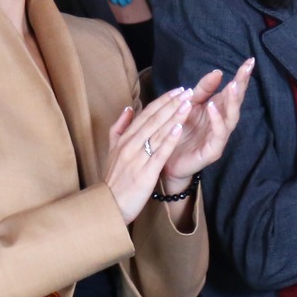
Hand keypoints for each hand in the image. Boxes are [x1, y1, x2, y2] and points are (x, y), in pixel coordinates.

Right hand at [103, 87, 195, 223]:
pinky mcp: (145, 173)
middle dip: (172, 104)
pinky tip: (179, 128)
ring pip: (157, 133)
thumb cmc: (114, 179)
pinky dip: (169, 140)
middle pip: (153, 120)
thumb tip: (129, 108)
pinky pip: (159, 153)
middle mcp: (129, 145)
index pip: (146, 114)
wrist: (109, 206)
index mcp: (124, 139)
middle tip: (188, 91)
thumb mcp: (112, 150)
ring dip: (174, 116)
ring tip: (188, 103)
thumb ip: (119, 128)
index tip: (178, 90)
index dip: (163, 101)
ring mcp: (136, 159)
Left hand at [161, 59, 254, 194]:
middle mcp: (221, 122)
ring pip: (231, 118)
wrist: (165, 158)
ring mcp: (219, 137)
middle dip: (241, 86)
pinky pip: (219, 135)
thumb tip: (218, 72)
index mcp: (217, 110)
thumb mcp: (189, 105)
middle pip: (235, 102)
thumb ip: (203, 90)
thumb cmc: (180, 131)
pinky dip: (217, 120)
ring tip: (233, 85)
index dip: (241, 77)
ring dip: (232, 102)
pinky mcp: (213, 151)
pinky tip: (212, 107)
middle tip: (246, 70)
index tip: (249, 61)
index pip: (232, 91)